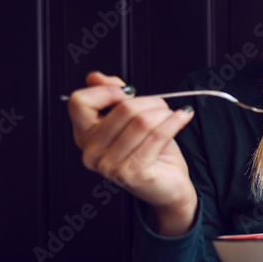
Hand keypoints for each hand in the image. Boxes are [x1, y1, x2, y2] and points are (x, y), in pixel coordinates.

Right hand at [67, 71, 197, 235]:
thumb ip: (111, 96)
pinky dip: (175, 122)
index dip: (106, 91)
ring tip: (171, 114)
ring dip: (164, 112)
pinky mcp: (133, 173)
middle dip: (150, 101)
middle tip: (161, 105)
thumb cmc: (149, 151)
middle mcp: (91, 152)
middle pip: (122, 108)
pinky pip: (157, 136)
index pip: (80, 102)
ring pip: (142, 121)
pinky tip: (183, 116)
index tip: (127, 92)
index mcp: (84, 135)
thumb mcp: (129, 118)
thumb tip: (95, 77)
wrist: (168, 184)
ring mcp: (110, 166)